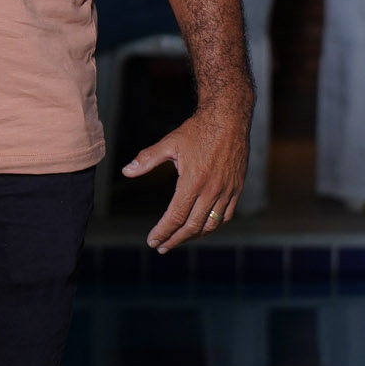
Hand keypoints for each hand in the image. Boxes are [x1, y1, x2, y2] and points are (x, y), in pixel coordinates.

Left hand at [122, 95, 251, 253]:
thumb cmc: (198, 130)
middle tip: (162, 246)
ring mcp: (227, 191)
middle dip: (175, 240)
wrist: (229, 118)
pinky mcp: (237, 188)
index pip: (175, 216)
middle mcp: (212, 190)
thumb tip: (126, 171)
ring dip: (193, 236)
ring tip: (179, 239)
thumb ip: (147, 159)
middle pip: (192, 226)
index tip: (153, 241)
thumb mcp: (169, 143)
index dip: (163, 232)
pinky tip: (202, 226)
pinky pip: (226, 215)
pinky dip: (213, 225)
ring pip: (211, 224)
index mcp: (193, 181)